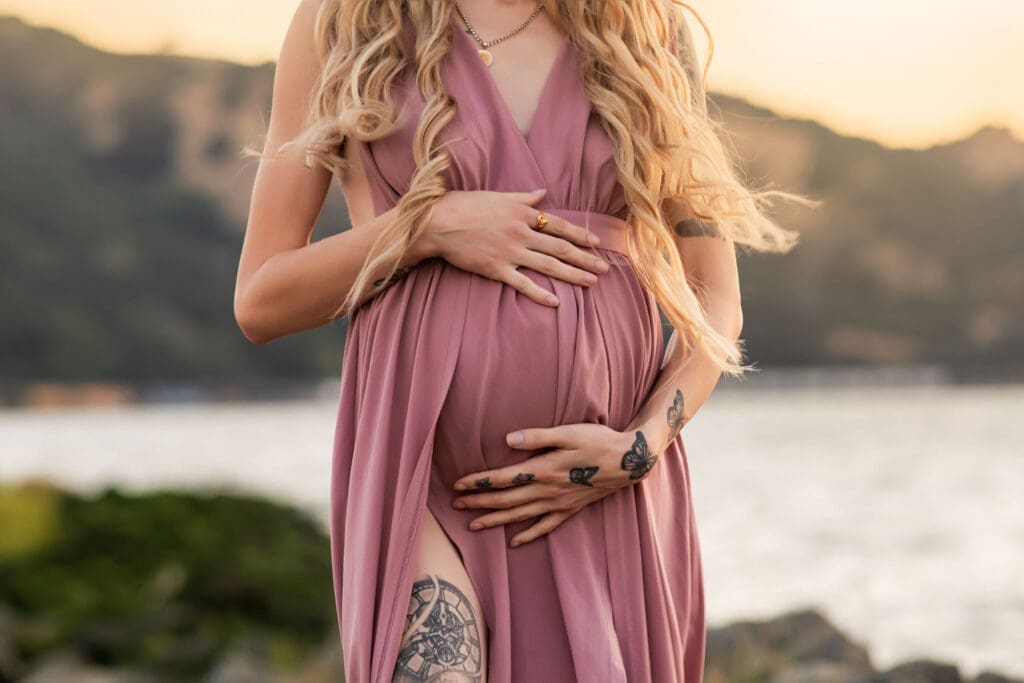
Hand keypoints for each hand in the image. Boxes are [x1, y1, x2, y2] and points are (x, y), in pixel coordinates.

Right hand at [421, 188, 610, 306]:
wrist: (438, 222)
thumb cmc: (465, 205)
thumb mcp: (497, 196)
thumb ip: (523, 197)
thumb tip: (542, 192)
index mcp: (523, 213)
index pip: (559, 225)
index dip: (580, 235)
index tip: (596, 243)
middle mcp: (521, 232)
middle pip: (561, 247)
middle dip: (585, 258)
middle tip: (605, 269)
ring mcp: (510, 252)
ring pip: (548, 265)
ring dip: (572, 275)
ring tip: (591, 283)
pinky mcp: (497, 269)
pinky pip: (523, 283)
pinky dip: (540, 293)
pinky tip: (557, 302)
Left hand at [450, 424, 660, 547]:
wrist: (630, 461)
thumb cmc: (598, 440)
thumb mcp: (568, 432)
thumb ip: (537, 436)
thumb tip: (507, 439)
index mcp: (544, 469)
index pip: (503, 478)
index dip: (479, 482)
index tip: (457, 484)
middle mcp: (548, 491)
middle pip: (506, 500)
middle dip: (479, 503)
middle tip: (455, 505)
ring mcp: (559, 503)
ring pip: (521, 516)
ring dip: (495, 520)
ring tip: (473, 525)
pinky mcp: (571, 509)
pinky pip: (545, 526)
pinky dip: (528, 535)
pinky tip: (514, 542)